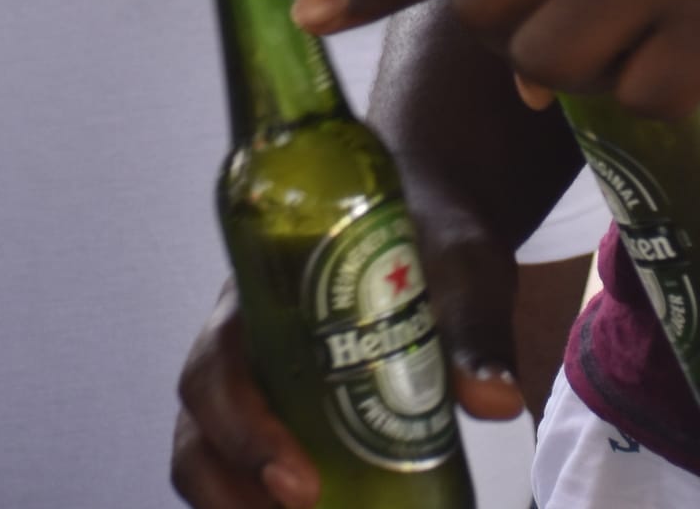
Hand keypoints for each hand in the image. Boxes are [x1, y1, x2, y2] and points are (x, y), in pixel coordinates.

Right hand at [171, 221, 531, 505]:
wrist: (435, 218)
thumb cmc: (435, 234)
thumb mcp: (459, 268)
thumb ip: (474, 330)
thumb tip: (499, 403)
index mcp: (262, 294)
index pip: (217, 367)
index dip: (241, 429)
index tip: (298, 477)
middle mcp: (243, 344)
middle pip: (200, 427)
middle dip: (236, 484)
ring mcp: (257, 383)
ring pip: (209, 455)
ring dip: (238, 500)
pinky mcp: (284, 415)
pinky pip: (246, 467)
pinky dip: (259, 497)